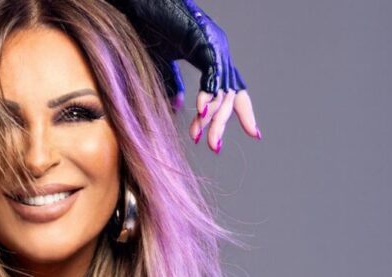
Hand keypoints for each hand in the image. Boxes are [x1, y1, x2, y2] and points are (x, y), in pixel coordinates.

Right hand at [106, 0, 260, 152]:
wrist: (137, 3)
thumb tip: (180, 108)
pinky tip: (203, 113)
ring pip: (224, 88)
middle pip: (232, 93)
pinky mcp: (205, 41)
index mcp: (212, 56)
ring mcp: (215, 45)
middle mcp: (219, 51)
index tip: (253, 134)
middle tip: (215, 147)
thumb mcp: (161, 64)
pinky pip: (212, 73)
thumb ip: (172, 84)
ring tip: (206, 138)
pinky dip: (208, 94)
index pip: (233, 88)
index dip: (243, 112)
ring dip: (215, 117)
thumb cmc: (147, 27)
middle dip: (224, 124)